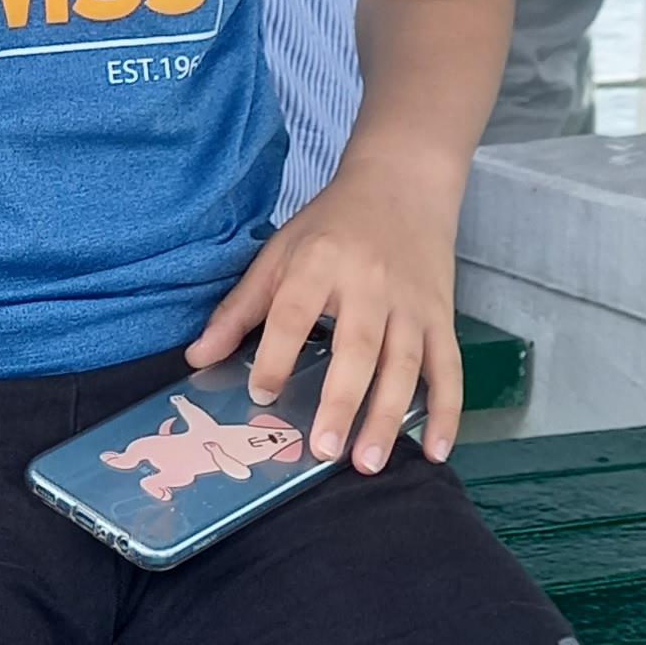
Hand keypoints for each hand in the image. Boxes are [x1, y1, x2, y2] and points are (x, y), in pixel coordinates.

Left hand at [186, 144, 464, 470]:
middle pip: (357, 348)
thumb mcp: (280, 253)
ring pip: (405, 365)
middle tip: (324, 452)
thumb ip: (241, 308)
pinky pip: (449, 368)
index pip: (295, 314)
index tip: (260, 394)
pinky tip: (437, 450)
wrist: (404, 182)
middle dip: (342, 402)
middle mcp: (369, 285)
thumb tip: (197, 359)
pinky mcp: (442, 316)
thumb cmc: (334, 224)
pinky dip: (447, 411)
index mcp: (320, 264)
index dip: (276, 355)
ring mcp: (411, 303)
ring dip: (389, 417)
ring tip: (369, 462)